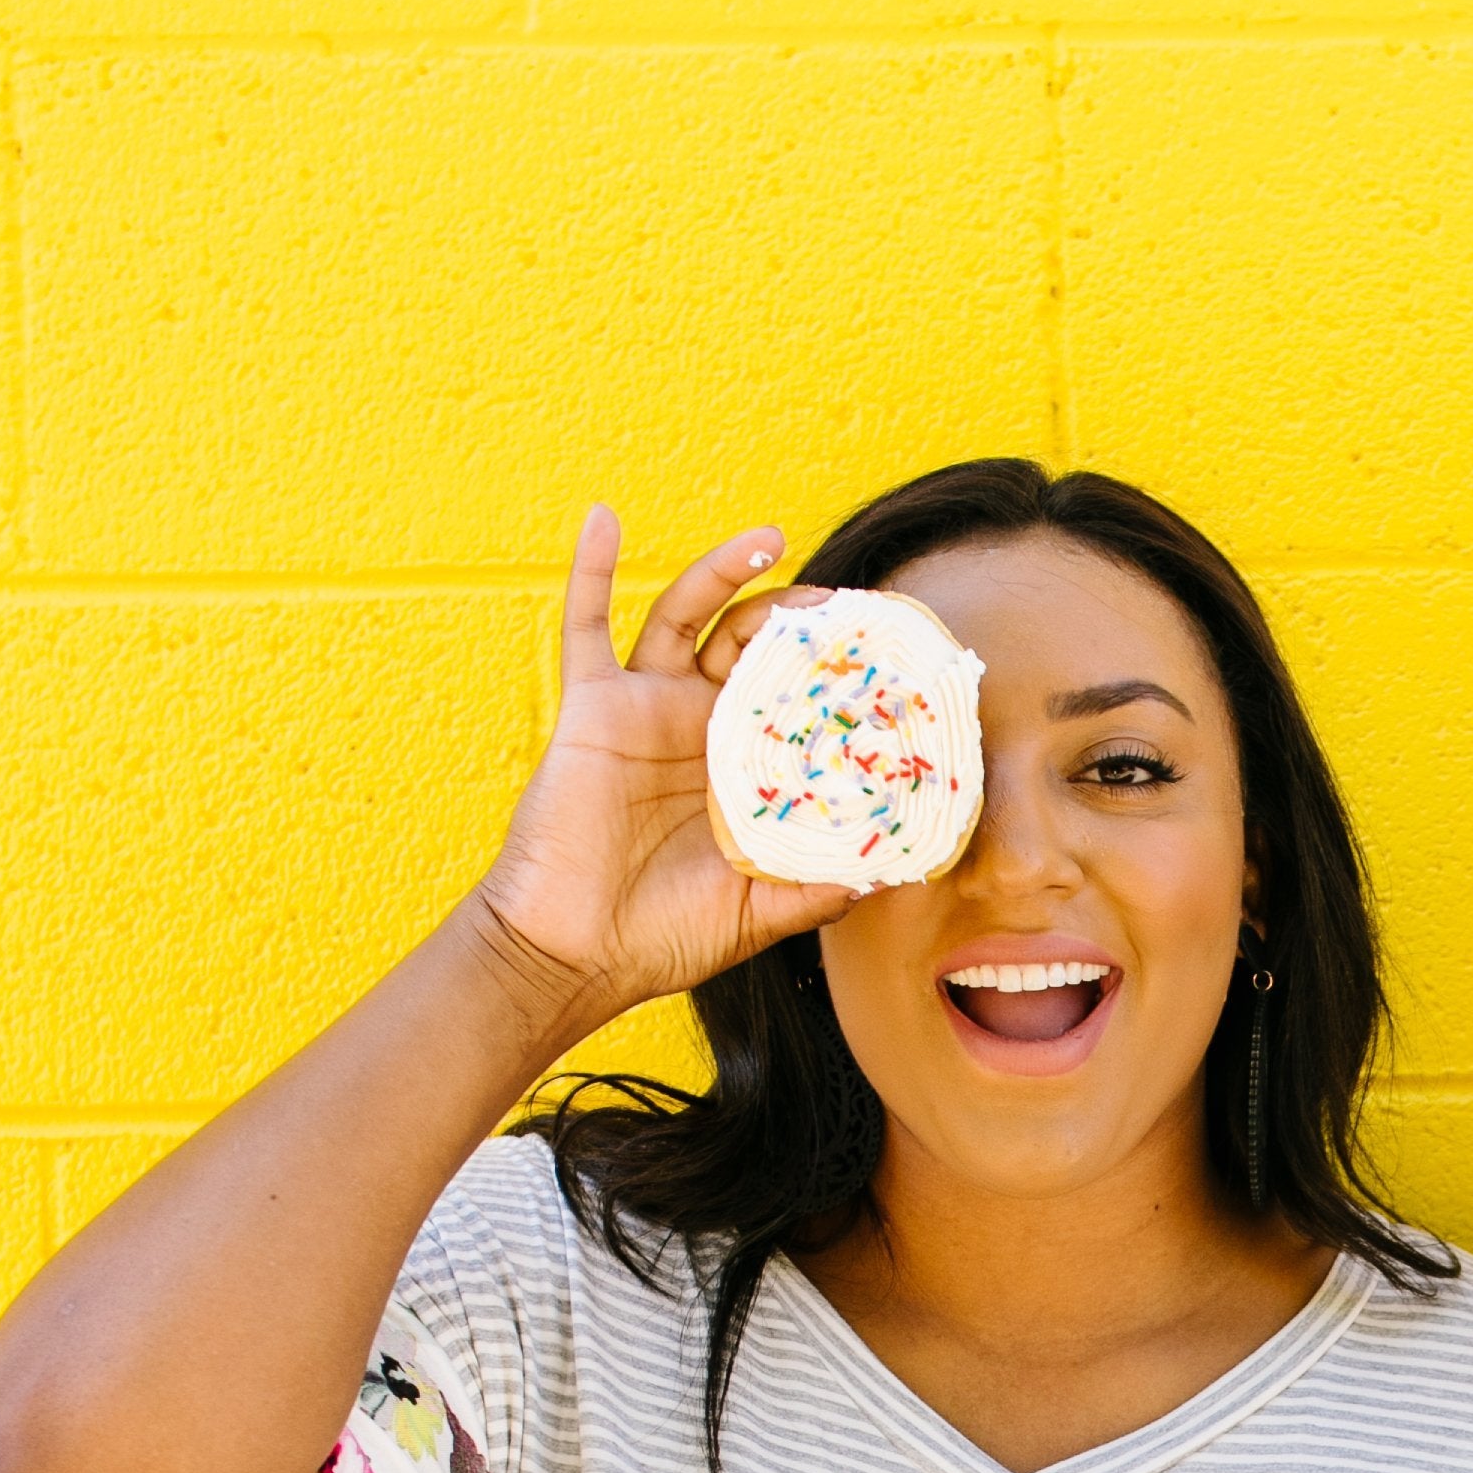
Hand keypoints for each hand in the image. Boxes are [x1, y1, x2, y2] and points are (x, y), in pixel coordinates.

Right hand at [464, 509, 866, 1050]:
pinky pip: (584, 623)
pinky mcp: (593, 704)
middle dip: (799, 617)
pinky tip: (604, 519)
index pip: (800, 701)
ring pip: (688, 616)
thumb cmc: (663, 938)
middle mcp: (700, 726)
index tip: (886, 651)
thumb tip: (898, 871)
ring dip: (724, 571)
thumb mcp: (762, 915)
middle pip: (754, 646)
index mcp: (745, 769)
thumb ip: (822, 887)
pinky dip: (590, 568)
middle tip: (845, 603)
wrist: (575, 953)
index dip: (838, 674)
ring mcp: (646, 707)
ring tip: (771, 537)